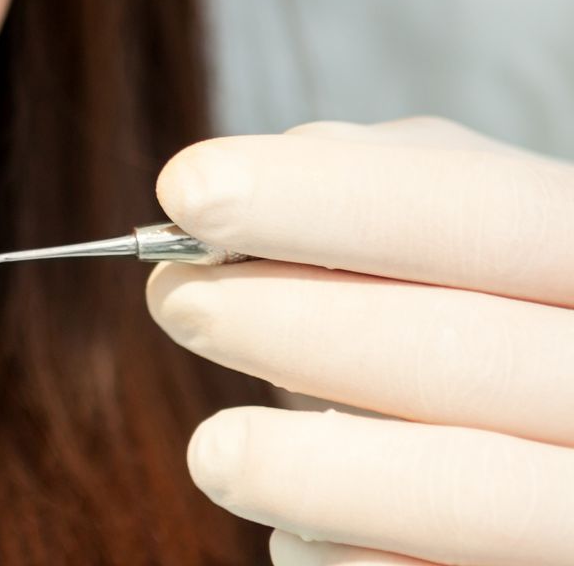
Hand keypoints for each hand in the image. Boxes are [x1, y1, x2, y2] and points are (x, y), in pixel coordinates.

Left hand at [145, 116, 573, 564]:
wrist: (565, 455)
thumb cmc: (509, 312)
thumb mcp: (478, 228)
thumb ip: (380, 183)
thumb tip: (230, 194)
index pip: (485, 213)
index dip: (330, 199)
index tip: (186, 189)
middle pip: (468, 353)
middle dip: (294, 324)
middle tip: (176, 300)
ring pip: (469, 491)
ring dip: (308, 469)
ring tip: (213, 452)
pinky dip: (349, 557)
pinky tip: (294, 535)